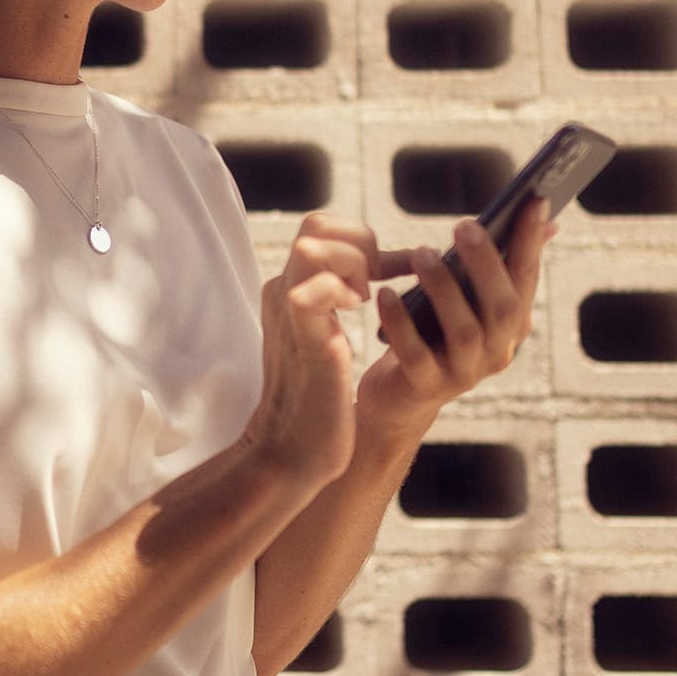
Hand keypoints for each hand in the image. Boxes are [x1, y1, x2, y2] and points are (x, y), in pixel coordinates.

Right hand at [237, 212, 409, 489]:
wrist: (293, 450)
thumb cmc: (319, 398)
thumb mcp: (326, 335)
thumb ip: (338, 299)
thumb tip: (379, 269)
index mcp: (289, 288)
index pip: (321, 228)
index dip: (363, 238)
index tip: (393, 269)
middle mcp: (283, 291)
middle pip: (316, 225)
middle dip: (359, 242)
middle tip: (377, 281)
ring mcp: (289, 313)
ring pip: (312, 246)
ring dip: (352, 264)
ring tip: (364, 297)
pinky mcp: (302, 339)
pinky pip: (312, 292)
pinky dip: (342, 293)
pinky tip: (357, 315)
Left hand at [360, 198, 555, 441]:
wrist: (400, 397)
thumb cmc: (433, 333)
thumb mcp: (467, 299)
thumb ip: (495, 264)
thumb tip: (546, 220)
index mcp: (511, 324)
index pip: (527, 279)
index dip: (531, 242)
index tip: (535, 200)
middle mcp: (497, 351)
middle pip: (503, 307)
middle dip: (487, 263)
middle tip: (464, 225)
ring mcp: (464, 373)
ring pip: (464, 331)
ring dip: (444, 289)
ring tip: (422, 254)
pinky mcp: (426, 387)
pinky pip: (416, 354)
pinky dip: (401, 323)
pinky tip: (385, 295)